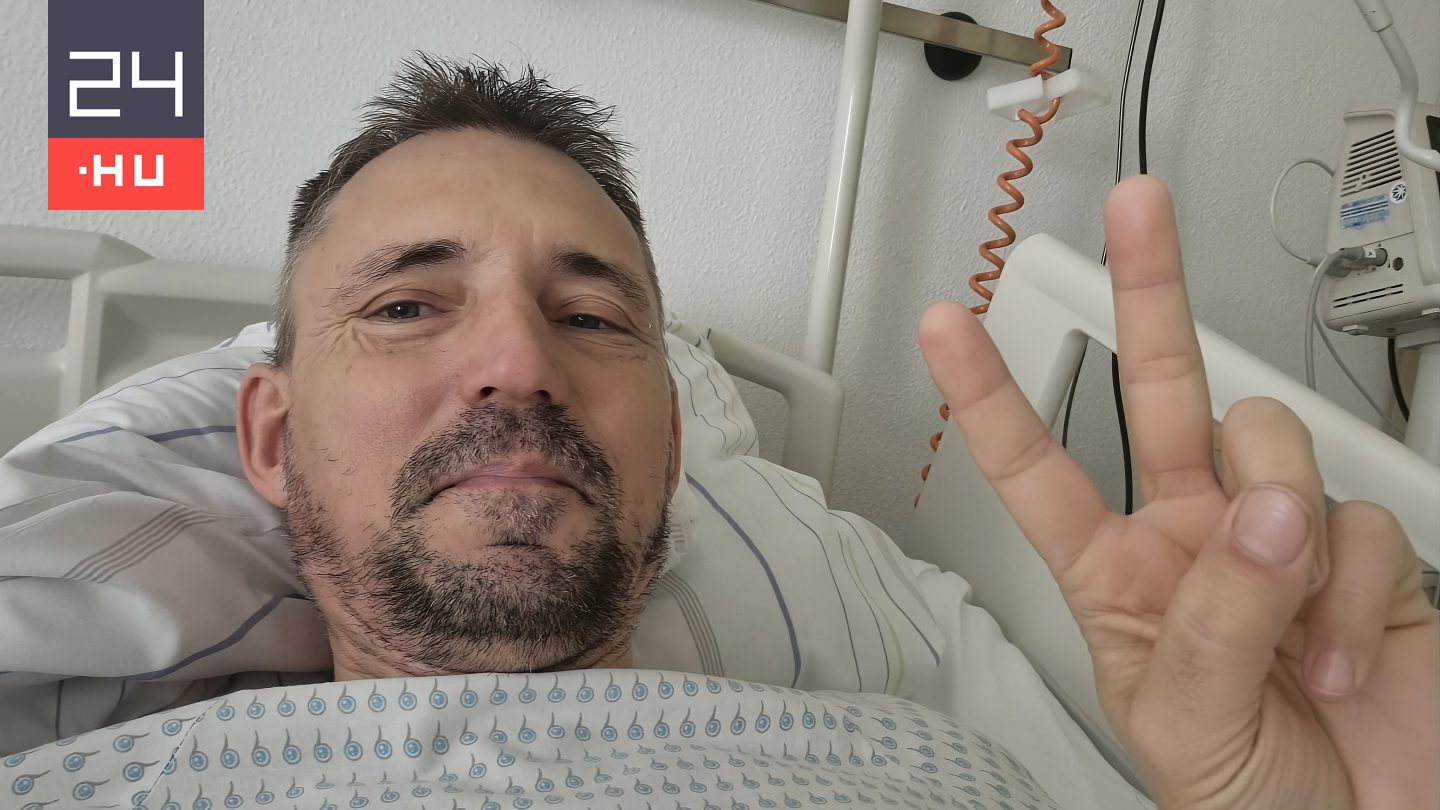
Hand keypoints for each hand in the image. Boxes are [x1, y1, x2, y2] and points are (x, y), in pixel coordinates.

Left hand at [919, 176, 1439, 809]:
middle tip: (1136, 207)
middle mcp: (1194, 539)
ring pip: (1270, 443)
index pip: (1038, 468)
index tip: (947, 326)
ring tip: (1291, 618)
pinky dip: (1355, 591)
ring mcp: (1280, 539)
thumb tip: (1263, 510)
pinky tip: (1342, 656)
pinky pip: (1359, 520)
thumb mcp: (1183, 719)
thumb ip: (1211, 614)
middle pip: (1163, 391)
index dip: (990, 396)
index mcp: (1115, 577)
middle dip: (1149, 293)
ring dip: (1283, 520)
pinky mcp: (1364, 556)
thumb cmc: (1246, 801)